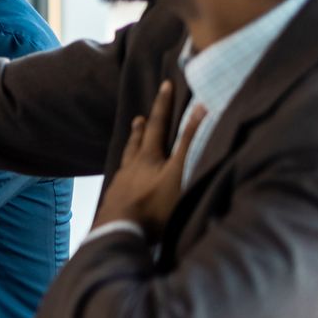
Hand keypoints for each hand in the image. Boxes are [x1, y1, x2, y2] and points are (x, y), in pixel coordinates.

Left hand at [97, 80, 206, 236]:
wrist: (119, 232)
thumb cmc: (154, 204)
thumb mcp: (178, 172)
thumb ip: (189, 143)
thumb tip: (201, 109)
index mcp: (146, 157)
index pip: (157, 124)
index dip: (162, 104)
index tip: (165, 85)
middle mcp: (130, 167)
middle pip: (136, 142)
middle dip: (141, 128)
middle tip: (139, 117)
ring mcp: (121, 184)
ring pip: (126, 161)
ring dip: (131, 148)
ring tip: (131, 142)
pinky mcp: (116, 202)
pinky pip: (122, 180)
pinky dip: (126, 173)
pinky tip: (125, 180)